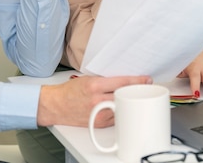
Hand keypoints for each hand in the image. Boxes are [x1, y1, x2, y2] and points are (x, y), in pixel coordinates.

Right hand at [37, 75, 151, 127]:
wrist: (56, 105)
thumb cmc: (70, 91)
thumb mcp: (88, 79)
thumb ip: (105, 80)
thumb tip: (125, 80)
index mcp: (95, 86)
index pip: (121, 82)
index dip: (136, 80)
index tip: (146, 79)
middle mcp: (97, 100)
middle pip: (125, 95)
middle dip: (136, 91)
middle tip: (144, 87)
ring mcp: (98, 114)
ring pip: (122, 107)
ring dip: (129, 102)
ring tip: (134, 96)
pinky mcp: (98, 123)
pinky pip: (116, 117)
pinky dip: (120, 111)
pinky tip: (123, 107)